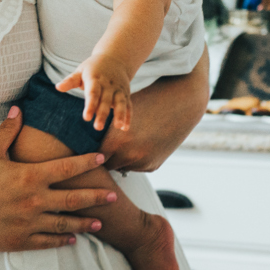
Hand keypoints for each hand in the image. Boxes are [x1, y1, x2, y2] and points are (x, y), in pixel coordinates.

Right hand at [0, 110, 117, 251]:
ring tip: (99, 223)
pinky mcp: (18, 240)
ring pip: (64, 224)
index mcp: (29, 177)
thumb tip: (18, 109)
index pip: (67, 168)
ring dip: (84, 223)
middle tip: (114, 196)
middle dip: (96, 197)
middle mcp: (34, 201)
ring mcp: (28, 223)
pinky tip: (72, 239)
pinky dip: (61, 241)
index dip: (87, 162)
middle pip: (73, 199)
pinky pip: (46, 242)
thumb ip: (8, 131)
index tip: (102, 159)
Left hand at [56, 54, 132, 132]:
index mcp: (95, 79)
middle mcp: (108, 85)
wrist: (115, 58)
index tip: (86, 118)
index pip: (93, 93)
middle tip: (98, 127)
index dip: (90, 105)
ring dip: (120, 114)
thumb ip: (70, 81)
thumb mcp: (81, 71)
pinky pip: (128, 105)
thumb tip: (58, 87)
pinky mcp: (125, 93)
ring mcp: (118, 89)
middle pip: (106, 100)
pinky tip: (125, 128)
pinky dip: (128, 116)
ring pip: (120, 102)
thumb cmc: (93, 68)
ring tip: (118, 126)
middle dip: (103, 114)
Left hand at [100, 48, 208, 172]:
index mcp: (118, 141)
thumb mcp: (122, 114)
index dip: (91, 151)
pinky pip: (137, 166)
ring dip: (120, 160)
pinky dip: (135, 159)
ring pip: (122, 167)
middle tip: (102, 149)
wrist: (181, 104)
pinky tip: (138, 145)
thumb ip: (107, 130)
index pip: (94, 156)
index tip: (89, 147)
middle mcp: (130, 156)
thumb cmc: (147, 102)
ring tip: (122, 145)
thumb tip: (89, 144)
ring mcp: (143, 163)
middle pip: (107, 165)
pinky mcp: (154, 165)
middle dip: (105, 158)